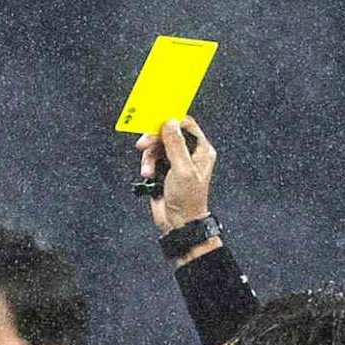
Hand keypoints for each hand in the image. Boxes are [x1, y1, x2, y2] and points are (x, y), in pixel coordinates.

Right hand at [141, 118, 216, 234]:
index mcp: (201, 150)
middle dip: (154, 140)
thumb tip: (170, 123)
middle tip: (143, 145)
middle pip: (168, 134)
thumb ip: (175, 145)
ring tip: (147, 171)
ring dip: (148, 157)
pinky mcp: (164, 170)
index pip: (186, 125)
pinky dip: (147, 165)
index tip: (155, 123)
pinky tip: (147, 175)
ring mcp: (176, 162)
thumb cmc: (189, 200)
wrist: (178, 222)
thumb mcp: (182, 169)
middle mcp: (189, 153)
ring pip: (157, 147)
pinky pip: (151, 159)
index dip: (170, 122)